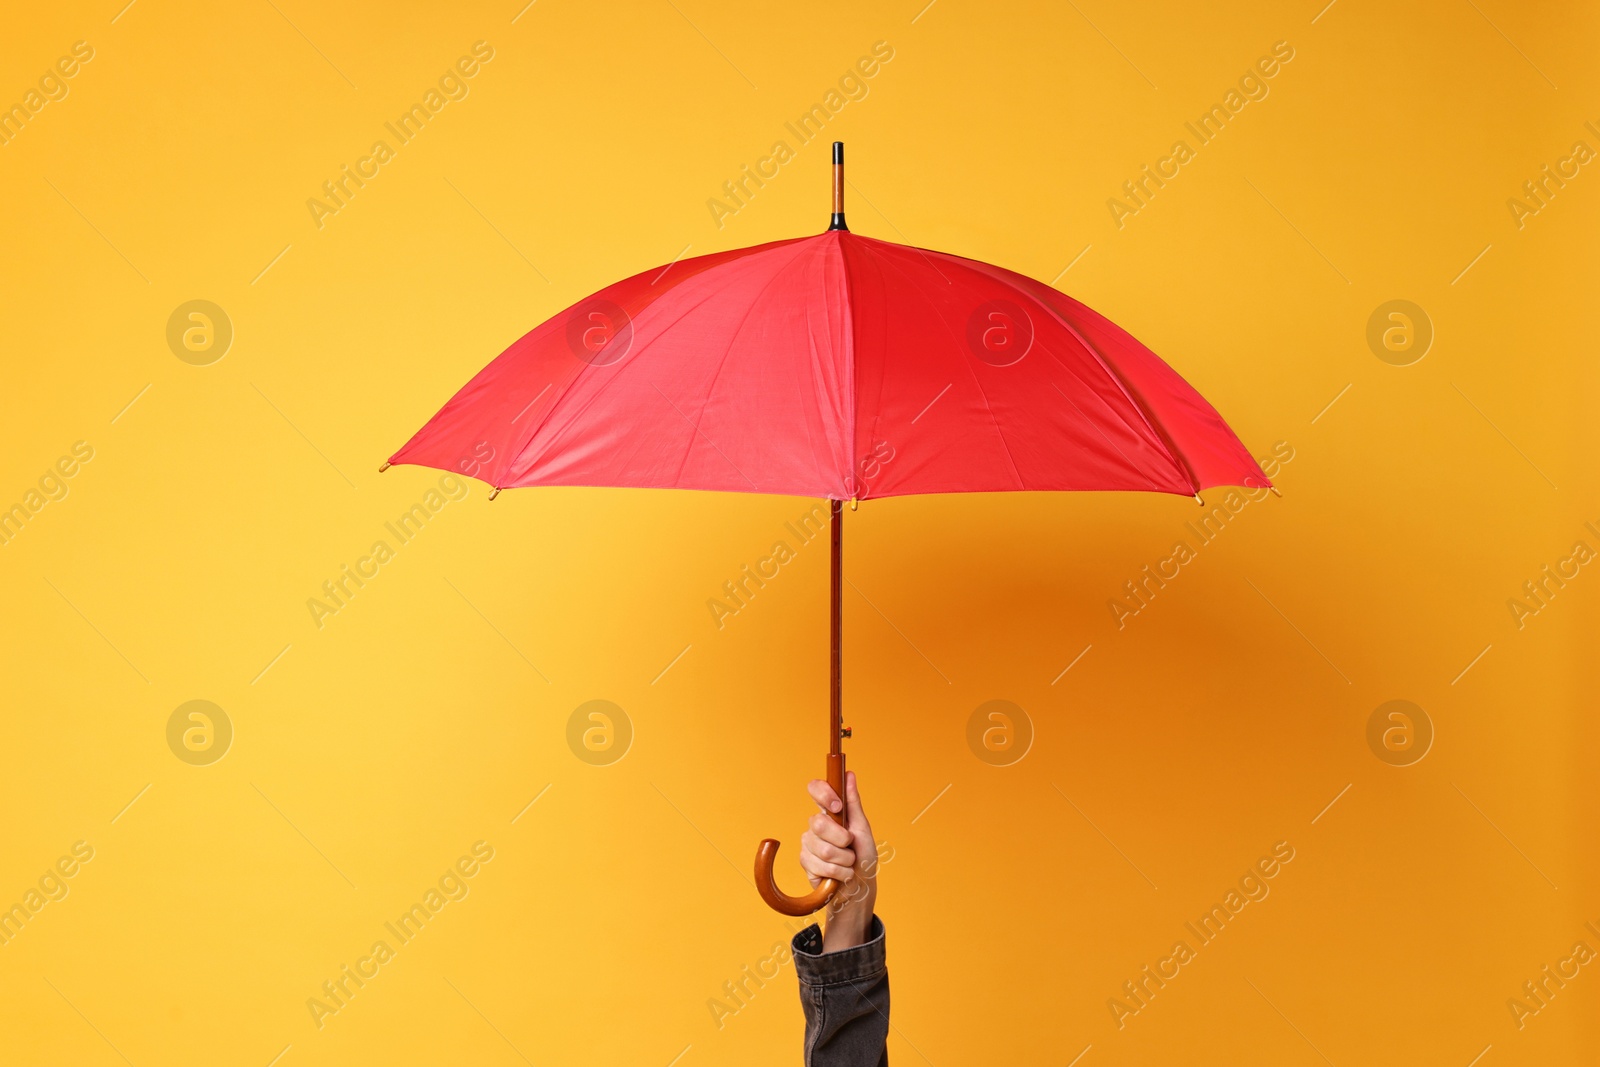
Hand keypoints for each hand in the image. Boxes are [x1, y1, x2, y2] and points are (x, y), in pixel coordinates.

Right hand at [799, 771, 876, 951]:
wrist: (859, 887)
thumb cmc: (863, 856)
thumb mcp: (863, 828)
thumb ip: (854, 803)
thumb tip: (849, 775)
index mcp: (830, 811)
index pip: (815, 789)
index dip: (823, 794)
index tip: (837, 807)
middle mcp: (816, 825)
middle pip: (818, 823)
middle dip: (842, 839)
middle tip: (850, 846)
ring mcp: (808, 843)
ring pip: (823, 848)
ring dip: (844, 860)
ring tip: (848, 863)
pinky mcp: (805, 861)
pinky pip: (819, 865)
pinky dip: (838, 872)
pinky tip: (840, 874)